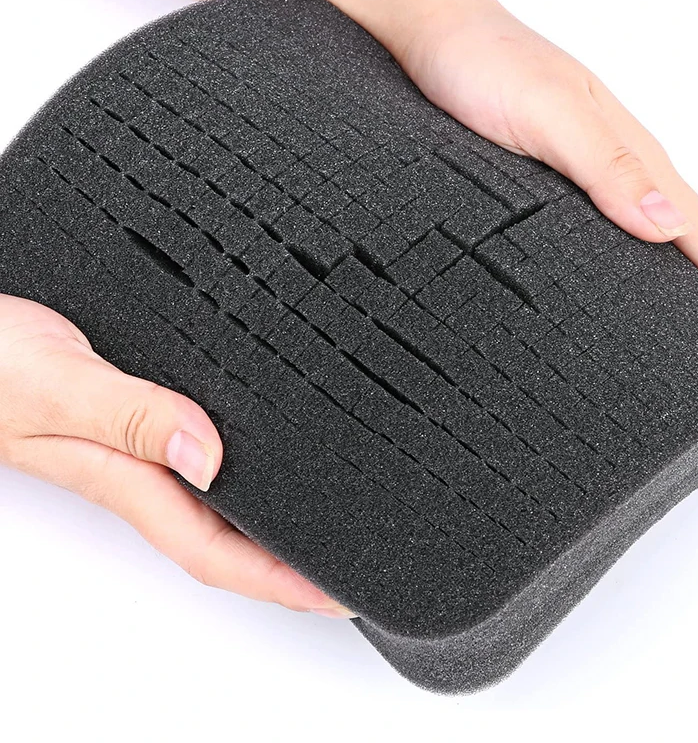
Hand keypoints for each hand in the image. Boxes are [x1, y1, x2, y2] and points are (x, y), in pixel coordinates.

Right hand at [0, 294, 351, 616]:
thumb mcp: (61, 385)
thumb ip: (130, 416)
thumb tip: (206, 454)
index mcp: (127, 480)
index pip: (215, 552)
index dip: (280, 581)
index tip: (337, 596)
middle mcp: (140, 475)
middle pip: (228, 540)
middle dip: (289, 567)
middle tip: (351, 569)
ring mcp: (138, 453)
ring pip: (219, 506)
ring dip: (273, 526)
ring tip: (325, 529)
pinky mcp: (135, 425)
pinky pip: (202, 462)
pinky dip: (245, 474)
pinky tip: (265, 464)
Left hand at [400, 4, 697, 393]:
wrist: (435, 33)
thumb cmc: (485, 65)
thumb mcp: (548, 112)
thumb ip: (607, 164)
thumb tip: (667, 226)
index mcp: (635, 159)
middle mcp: (619, 175)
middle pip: (695, 251)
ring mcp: (586, 184)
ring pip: (654, 250)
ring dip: (688, 300)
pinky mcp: (547, 191)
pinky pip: (605, 243)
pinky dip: (630, 279)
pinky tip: (618, 306)